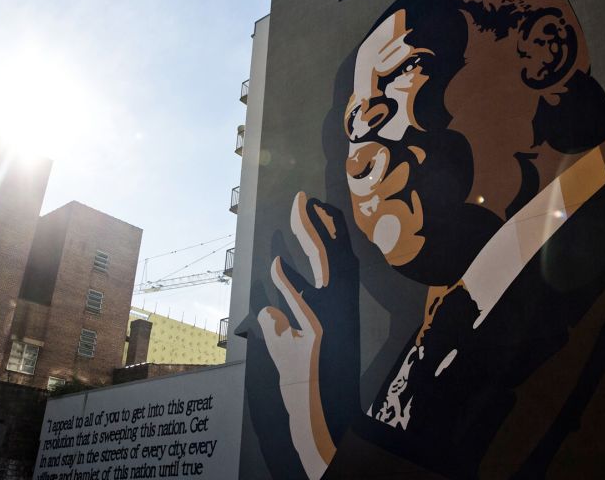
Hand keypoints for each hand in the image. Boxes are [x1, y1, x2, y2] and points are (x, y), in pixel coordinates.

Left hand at [257, 192, 358, 479]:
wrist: (310, 406)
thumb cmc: (297, 375)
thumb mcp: (283, 342)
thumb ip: (277, 320)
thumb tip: (268, 307)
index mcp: (330, 303)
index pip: (328, 258)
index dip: (319, 230)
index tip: (309, 206)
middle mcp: (335, 306)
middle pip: (328, 254)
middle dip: (314, 223)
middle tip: (302, 199)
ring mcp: (329, 317)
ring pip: (324, 267)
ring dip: (310, 236)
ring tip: (300, 211)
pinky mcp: (318, 332)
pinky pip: (301, 300)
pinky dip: (287, 281)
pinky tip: (275, 264)